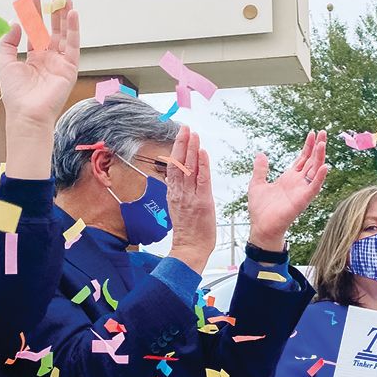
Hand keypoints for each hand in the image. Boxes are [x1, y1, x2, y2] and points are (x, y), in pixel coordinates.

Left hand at [0, 0, 79, 124]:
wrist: (27, 113)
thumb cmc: (15, 94)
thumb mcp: (5, 63)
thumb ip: (8, 43)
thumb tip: (14, 24)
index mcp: (33, 59)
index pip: (36, 32)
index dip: (35, 15)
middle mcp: (48, 59)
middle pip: (53, 30)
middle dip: (54, 12)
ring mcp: (60, 63)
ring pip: (64, 35)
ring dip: (65, 17)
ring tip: (65, 0)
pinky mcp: (69, 68)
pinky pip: (73, 46)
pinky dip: (74, 30)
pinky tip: (73, 15)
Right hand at [166, 126, 215, 273]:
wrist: (190, 248)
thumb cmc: (188, 232)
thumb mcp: (179, 208)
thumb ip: (180, 192)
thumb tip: (181, 180)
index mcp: (173, 194)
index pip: (173, 167)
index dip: (176, 150)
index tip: (180, 136)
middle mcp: (179, 193)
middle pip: (178, 163)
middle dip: (182, 143)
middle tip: (185, 128)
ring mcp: (190, 197)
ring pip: (189, 168)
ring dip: (191, 149)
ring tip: (193, 134)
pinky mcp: (202, 202)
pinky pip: (202, 180)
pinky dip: (202, 165)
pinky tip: (202, 153)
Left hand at [247, 130, 328, 250]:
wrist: (261, 227)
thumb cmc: (260, 209)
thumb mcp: (257, 184)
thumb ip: (261, 169)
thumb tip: (261, 154)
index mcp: (289, 178)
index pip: (302, 159)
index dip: (308, 146)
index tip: (313, 133)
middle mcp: (298, 183)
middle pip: (312, 161)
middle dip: (318, 147)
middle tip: (324, 132)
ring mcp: (302, 191)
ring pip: (315, 171)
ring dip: (320, 158)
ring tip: (323, 143)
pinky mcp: (302, 200)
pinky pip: (314, 187)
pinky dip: (320, 177)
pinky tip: (325, 166)